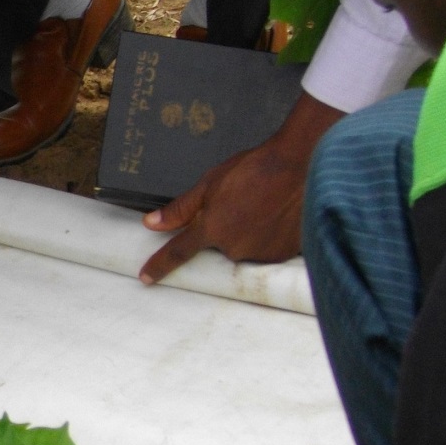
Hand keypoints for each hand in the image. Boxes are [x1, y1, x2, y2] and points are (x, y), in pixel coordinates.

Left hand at [139, 93, 343, 282]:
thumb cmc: (255, 170)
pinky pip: (268, 249)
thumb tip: (151, 223)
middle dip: (225, 227)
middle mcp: (233, 248)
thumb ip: (180, 209)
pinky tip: (277, 214)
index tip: (145, 278)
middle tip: (243, 202)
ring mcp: (260, 253)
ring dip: (248, 232)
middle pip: (220, 245)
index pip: (178, 252)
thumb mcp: (210, 184)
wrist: (300, 166)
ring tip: (263, 205)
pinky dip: (269, 235)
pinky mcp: (283, 255)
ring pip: (245, 247)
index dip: (159, 266)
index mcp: (211, 229)